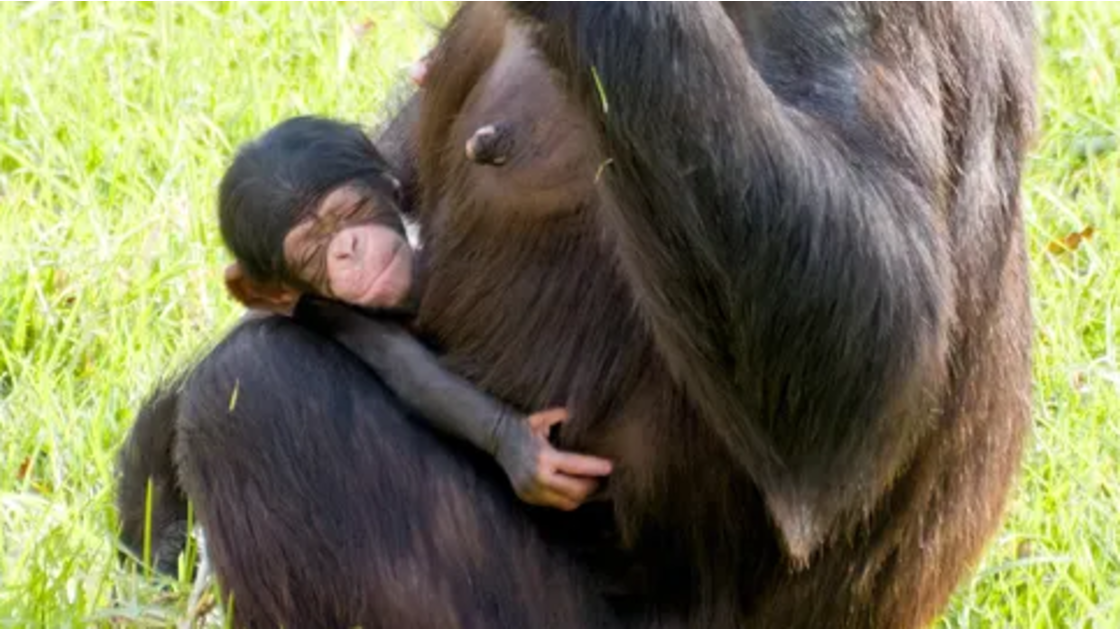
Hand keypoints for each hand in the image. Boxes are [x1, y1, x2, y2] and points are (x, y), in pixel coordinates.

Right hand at [495, 408, 612, 510]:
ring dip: (582, 495)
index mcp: (543, 457)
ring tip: (592, 484)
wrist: (497, 438)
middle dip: (592, 485)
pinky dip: (568, 498)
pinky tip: (575, 488)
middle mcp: (537, 478)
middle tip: (603, 477)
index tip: (610, 466)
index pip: (576, 466)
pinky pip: (555, 504)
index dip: (596, 467)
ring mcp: (531, 490)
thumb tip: (581, 414)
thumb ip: (562, 416)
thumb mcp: (542, 418)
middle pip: (575, 491)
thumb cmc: (523, 426)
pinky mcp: (528, 497)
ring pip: (567, 502)